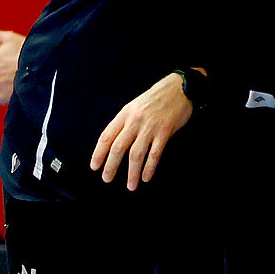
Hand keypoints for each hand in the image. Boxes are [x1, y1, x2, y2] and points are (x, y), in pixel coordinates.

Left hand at [91, 72, 192, 189]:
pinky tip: (146, 177)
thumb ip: (125, 122)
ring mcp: (150, 126)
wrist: (179, 88)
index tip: (94, 166)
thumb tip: (114, 143)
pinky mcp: (165, 131)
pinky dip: (149, 167)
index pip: (106, 136)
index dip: (99, 153)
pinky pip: (155, 154)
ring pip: (136, 154)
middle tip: (107, 179)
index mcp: (125, 114)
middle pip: (118, 147)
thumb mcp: (135, 106)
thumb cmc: (156, 98)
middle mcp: (135, 120)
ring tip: (130, 185)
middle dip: (111, 166)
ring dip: (132, 173)